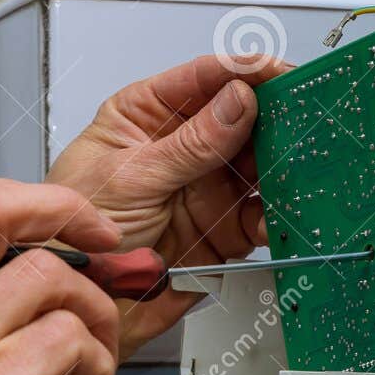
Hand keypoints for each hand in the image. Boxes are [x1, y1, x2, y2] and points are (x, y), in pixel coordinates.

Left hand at [45, 55, 287, 357]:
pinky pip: (263, 214)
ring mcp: (208, 187)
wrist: (81, 303)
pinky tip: (274, 215)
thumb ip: (190, 143)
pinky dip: (275, 214)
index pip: (205, 79)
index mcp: (148, 116)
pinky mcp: (225, 228)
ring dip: (281, 167)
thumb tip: (238, 100)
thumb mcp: (130, 179)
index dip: (245, 71)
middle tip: (301, 120)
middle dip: (275, 119)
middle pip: (245, 118)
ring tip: (293, 169)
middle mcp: (183, 147)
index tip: (279, 71)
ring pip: (261, 165)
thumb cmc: (72, 235)